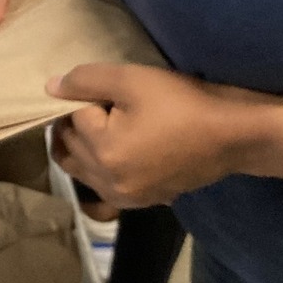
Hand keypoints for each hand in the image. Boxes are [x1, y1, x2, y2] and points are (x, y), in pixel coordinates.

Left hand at [48, 62, 274, 207]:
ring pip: (82, 171)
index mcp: (103, 152)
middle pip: (70, 148)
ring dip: (82, 148)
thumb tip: (49, 87)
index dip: (83, 99)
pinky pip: (104, 187)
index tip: (103, 90)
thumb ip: (86, 81)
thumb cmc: (182, 103)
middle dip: (75, 125)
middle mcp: (108, 183)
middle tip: (98, 104)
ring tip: (105, 124)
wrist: (232, 136)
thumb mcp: (133, 80)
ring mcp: (126, 197)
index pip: (71, 120)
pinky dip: (100, 168)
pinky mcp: (142, 201)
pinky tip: (119, 150)